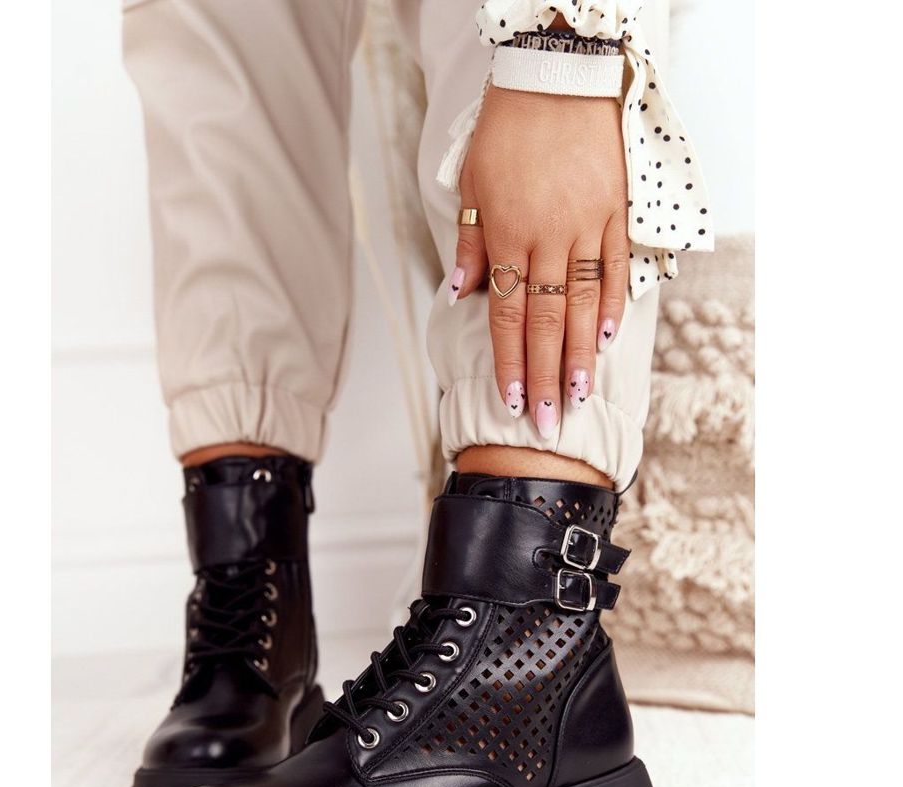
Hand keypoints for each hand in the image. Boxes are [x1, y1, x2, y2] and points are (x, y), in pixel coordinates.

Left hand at [451, 85, 628, 436]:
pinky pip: (615, 268)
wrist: (557, 75)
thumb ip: (470, 244)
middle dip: (544, 375)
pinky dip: (612, 304)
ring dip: (580, 354)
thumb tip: (460, 294)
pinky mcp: (616, 212)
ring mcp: (587, 226)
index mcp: (508, 234)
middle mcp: (548, 238)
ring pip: (582, 303)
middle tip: (548, 422)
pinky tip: (606, 338)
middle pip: (545, 321)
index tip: (512, 402)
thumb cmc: (507, 130)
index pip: (507, 315)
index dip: (509, 362)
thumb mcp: (472, 184)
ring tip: (579, 394)